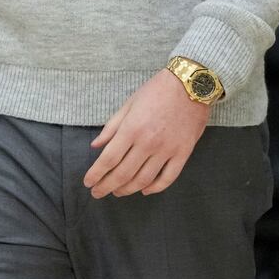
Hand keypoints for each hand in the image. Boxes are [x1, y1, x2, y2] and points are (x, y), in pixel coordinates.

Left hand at [84, 68, 210, 197]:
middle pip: (123, 173)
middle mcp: (148, 143)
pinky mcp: (183, 153)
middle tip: (97, 193)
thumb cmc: (155, 91)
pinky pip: (168, 177)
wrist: (190, 85)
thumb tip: (95, 146)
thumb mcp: (128, 105)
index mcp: (131, 129)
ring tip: (117, 193)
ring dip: (128, 189)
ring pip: (144, 179)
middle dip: (107, 186)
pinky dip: (155, 188)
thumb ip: (111, 128)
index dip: (96, 174)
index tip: (88, 183)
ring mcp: (167, 150)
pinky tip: (144, 190)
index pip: (109, 159)